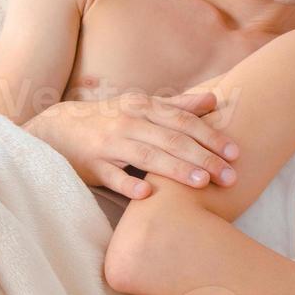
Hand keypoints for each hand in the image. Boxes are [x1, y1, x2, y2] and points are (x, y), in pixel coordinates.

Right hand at [24, 91, 239, 199]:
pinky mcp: (93, 165)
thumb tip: (213, 101)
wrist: (58, 130)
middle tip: (230, 176)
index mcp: (144, 108)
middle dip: (204, 157)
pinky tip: (147, 194)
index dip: (211, 136)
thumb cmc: (110, 119)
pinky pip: (113, 176)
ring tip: (202, 182)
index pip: (184, 121)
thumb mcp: (141, 107)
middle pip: (172, 139)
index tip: (236, 152)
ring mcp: (109, 144)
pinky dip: (128, 184)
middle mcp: (129, 123)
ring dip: (176, 169)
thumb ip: (178, 105)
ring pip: (147, 156)